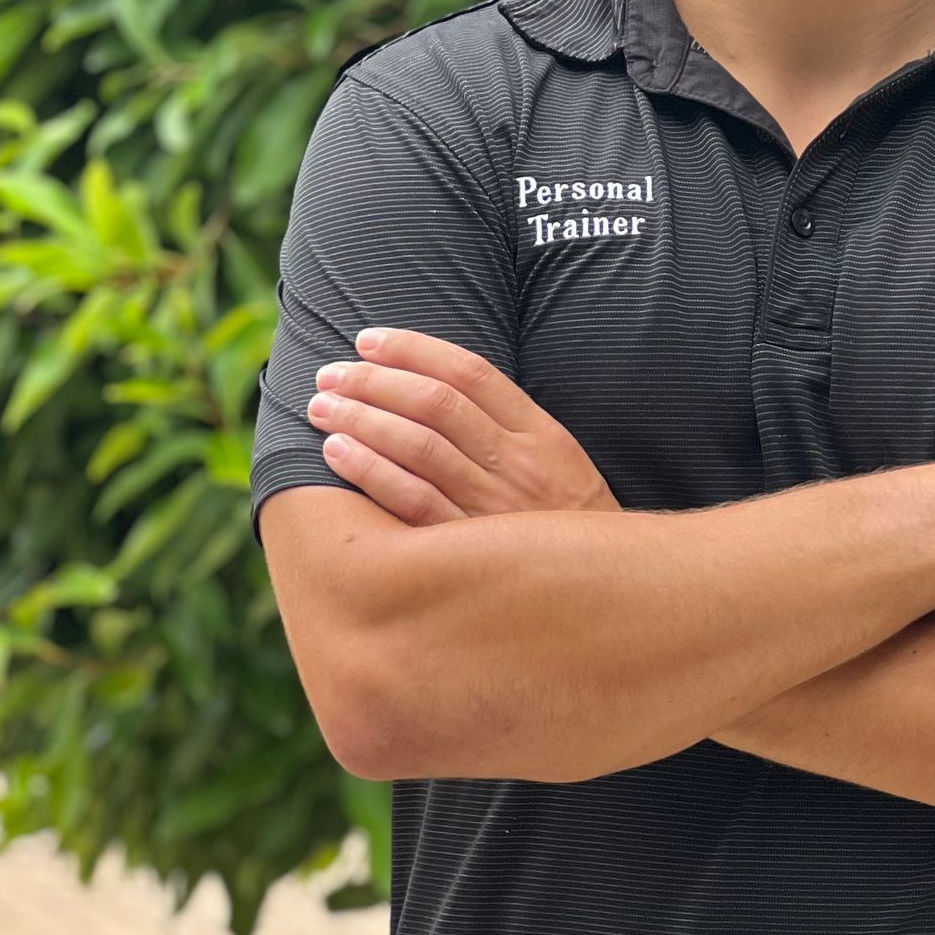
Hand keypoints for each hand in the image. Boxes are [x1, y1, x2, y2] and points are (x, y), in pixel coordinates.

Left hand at [306, 328, 619, 524]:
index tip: (367, 340)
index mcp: (542, 434)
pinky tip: (337, 452)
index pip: (470, 372)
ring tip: (323, 407)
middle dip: (375, 382)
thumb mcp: (560, 465)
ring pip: (419, 446)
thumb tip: (434, 388)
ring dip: (363, 420)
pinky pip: (413, 501)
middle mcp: (520, 464)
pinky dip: (372, 471)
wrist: (611, 595)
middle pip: (435, 404)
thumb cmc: (569, 527)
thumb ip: (509, 429)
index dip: (413, 349)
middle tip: (331, 374)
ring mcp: (495, 507)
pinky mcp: (471, 549)